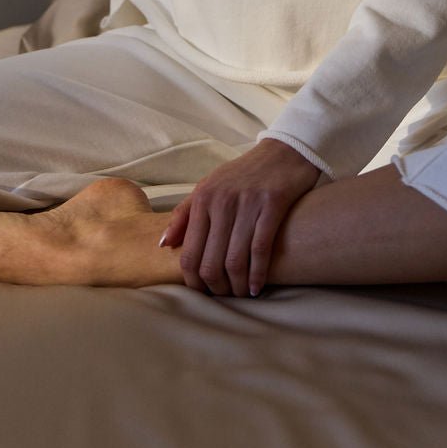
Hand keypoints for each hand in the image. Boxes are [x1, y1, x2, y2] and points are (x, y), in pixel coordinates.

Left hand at [160, 139, 320, 297]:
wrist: (283, 151)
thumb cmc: (243, 174)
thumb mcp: (209, 187)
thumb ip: (184, 214)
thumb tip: (163, 244)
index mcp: (202, 199)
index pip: (188, 253)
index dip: (194, 281)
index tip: (203, 292)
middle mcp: (221, 201)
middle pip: (211, 262)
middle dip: (216, 288)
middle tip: (224, 296)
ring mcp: (247, 203)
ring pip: (235, 260)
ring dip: (237, 286)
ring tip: (241, 294)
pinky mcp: (272, 204)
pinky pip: (260, 248)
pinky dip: (258, 274)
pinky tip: (257, 287)